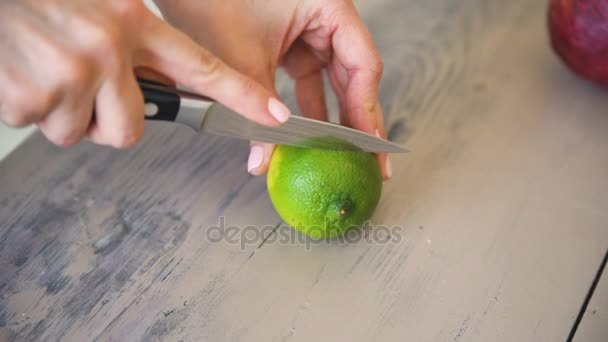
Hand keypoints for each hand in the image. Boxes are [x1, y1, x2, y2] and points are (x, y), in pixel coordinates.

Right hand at [0, 0, 289, 147]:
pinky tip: (19, 72)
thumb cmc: (37, 0)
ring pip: (85, 133)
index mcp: (131, 18)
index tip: (277, 115)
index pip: (203, 67)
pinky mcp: (33, 97)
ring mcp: (72, 73)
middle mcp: (109, 46)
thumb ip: (134, 44)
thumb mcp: (98, 6)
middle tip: (78, 82)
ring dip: (64, 113)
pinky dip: (29, 110)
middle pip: (131, 128)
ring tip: (43, 67)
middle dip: (106, 118)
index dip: (243, 96)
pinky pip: (43, 128)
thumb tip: (158, 84)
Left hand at [155, 0, 391, 179]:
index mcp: (330, 7)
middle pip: (355, 76)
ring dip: (338, 117)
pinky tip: (315, 136)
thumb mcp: (242, 58)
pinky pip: (313, 78)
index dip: (367, 110)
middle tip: (372, 161)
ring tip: (347, 154)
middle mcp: (328, 17)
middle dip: (359, 120)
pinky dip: (313, 106)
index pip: (363, 65)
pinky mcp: (295, 42)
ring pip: (336, 80)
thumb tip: (263, 161)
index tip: (370, 145)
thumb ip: (257, 110)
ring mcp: (313, 30)